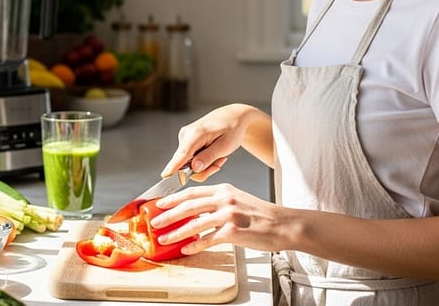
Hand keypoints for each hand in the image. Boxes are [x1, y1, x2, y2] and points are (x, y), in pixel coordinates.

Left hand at [150, 184, 286, 254]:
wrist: (284, 224)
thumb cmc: (262, 215)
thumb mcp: (238, 199)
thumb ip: (218, 202)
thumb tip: (197, 211)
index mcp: (224, 189)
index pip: (192, 191)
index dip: (173, 198)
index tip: (160, 204)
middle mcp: (224, 199)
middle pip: (188, 205)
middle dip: (168, 215)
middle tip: (155, 222)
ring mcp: (228, 214)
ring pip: (194, 223)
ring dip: (176, 232)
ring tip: (164, 238)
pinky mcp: (233, 231)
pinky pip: (208, 239)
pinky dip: (195, 245)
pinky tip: (186, 249)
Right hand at [160, 104, 259, 181]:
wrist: (232, 116)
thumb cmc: (231, 130)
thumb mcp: (225, 146)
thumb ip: (208, 158)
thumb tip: (193, 169)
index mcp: (194, 135)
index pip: (180, 157)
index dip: (172, 170)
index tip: (164, 179)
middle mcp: (185, 136)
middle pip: (186, 165)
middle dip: (203, 170)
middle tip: (219, 163)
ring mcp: (184, 138)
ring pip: (190, 164)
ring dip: (205, 165)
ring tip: (219, 156)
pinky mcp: (186, 141)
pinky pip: (191, 159)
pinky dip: (203, 160)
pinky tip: (213, 153)